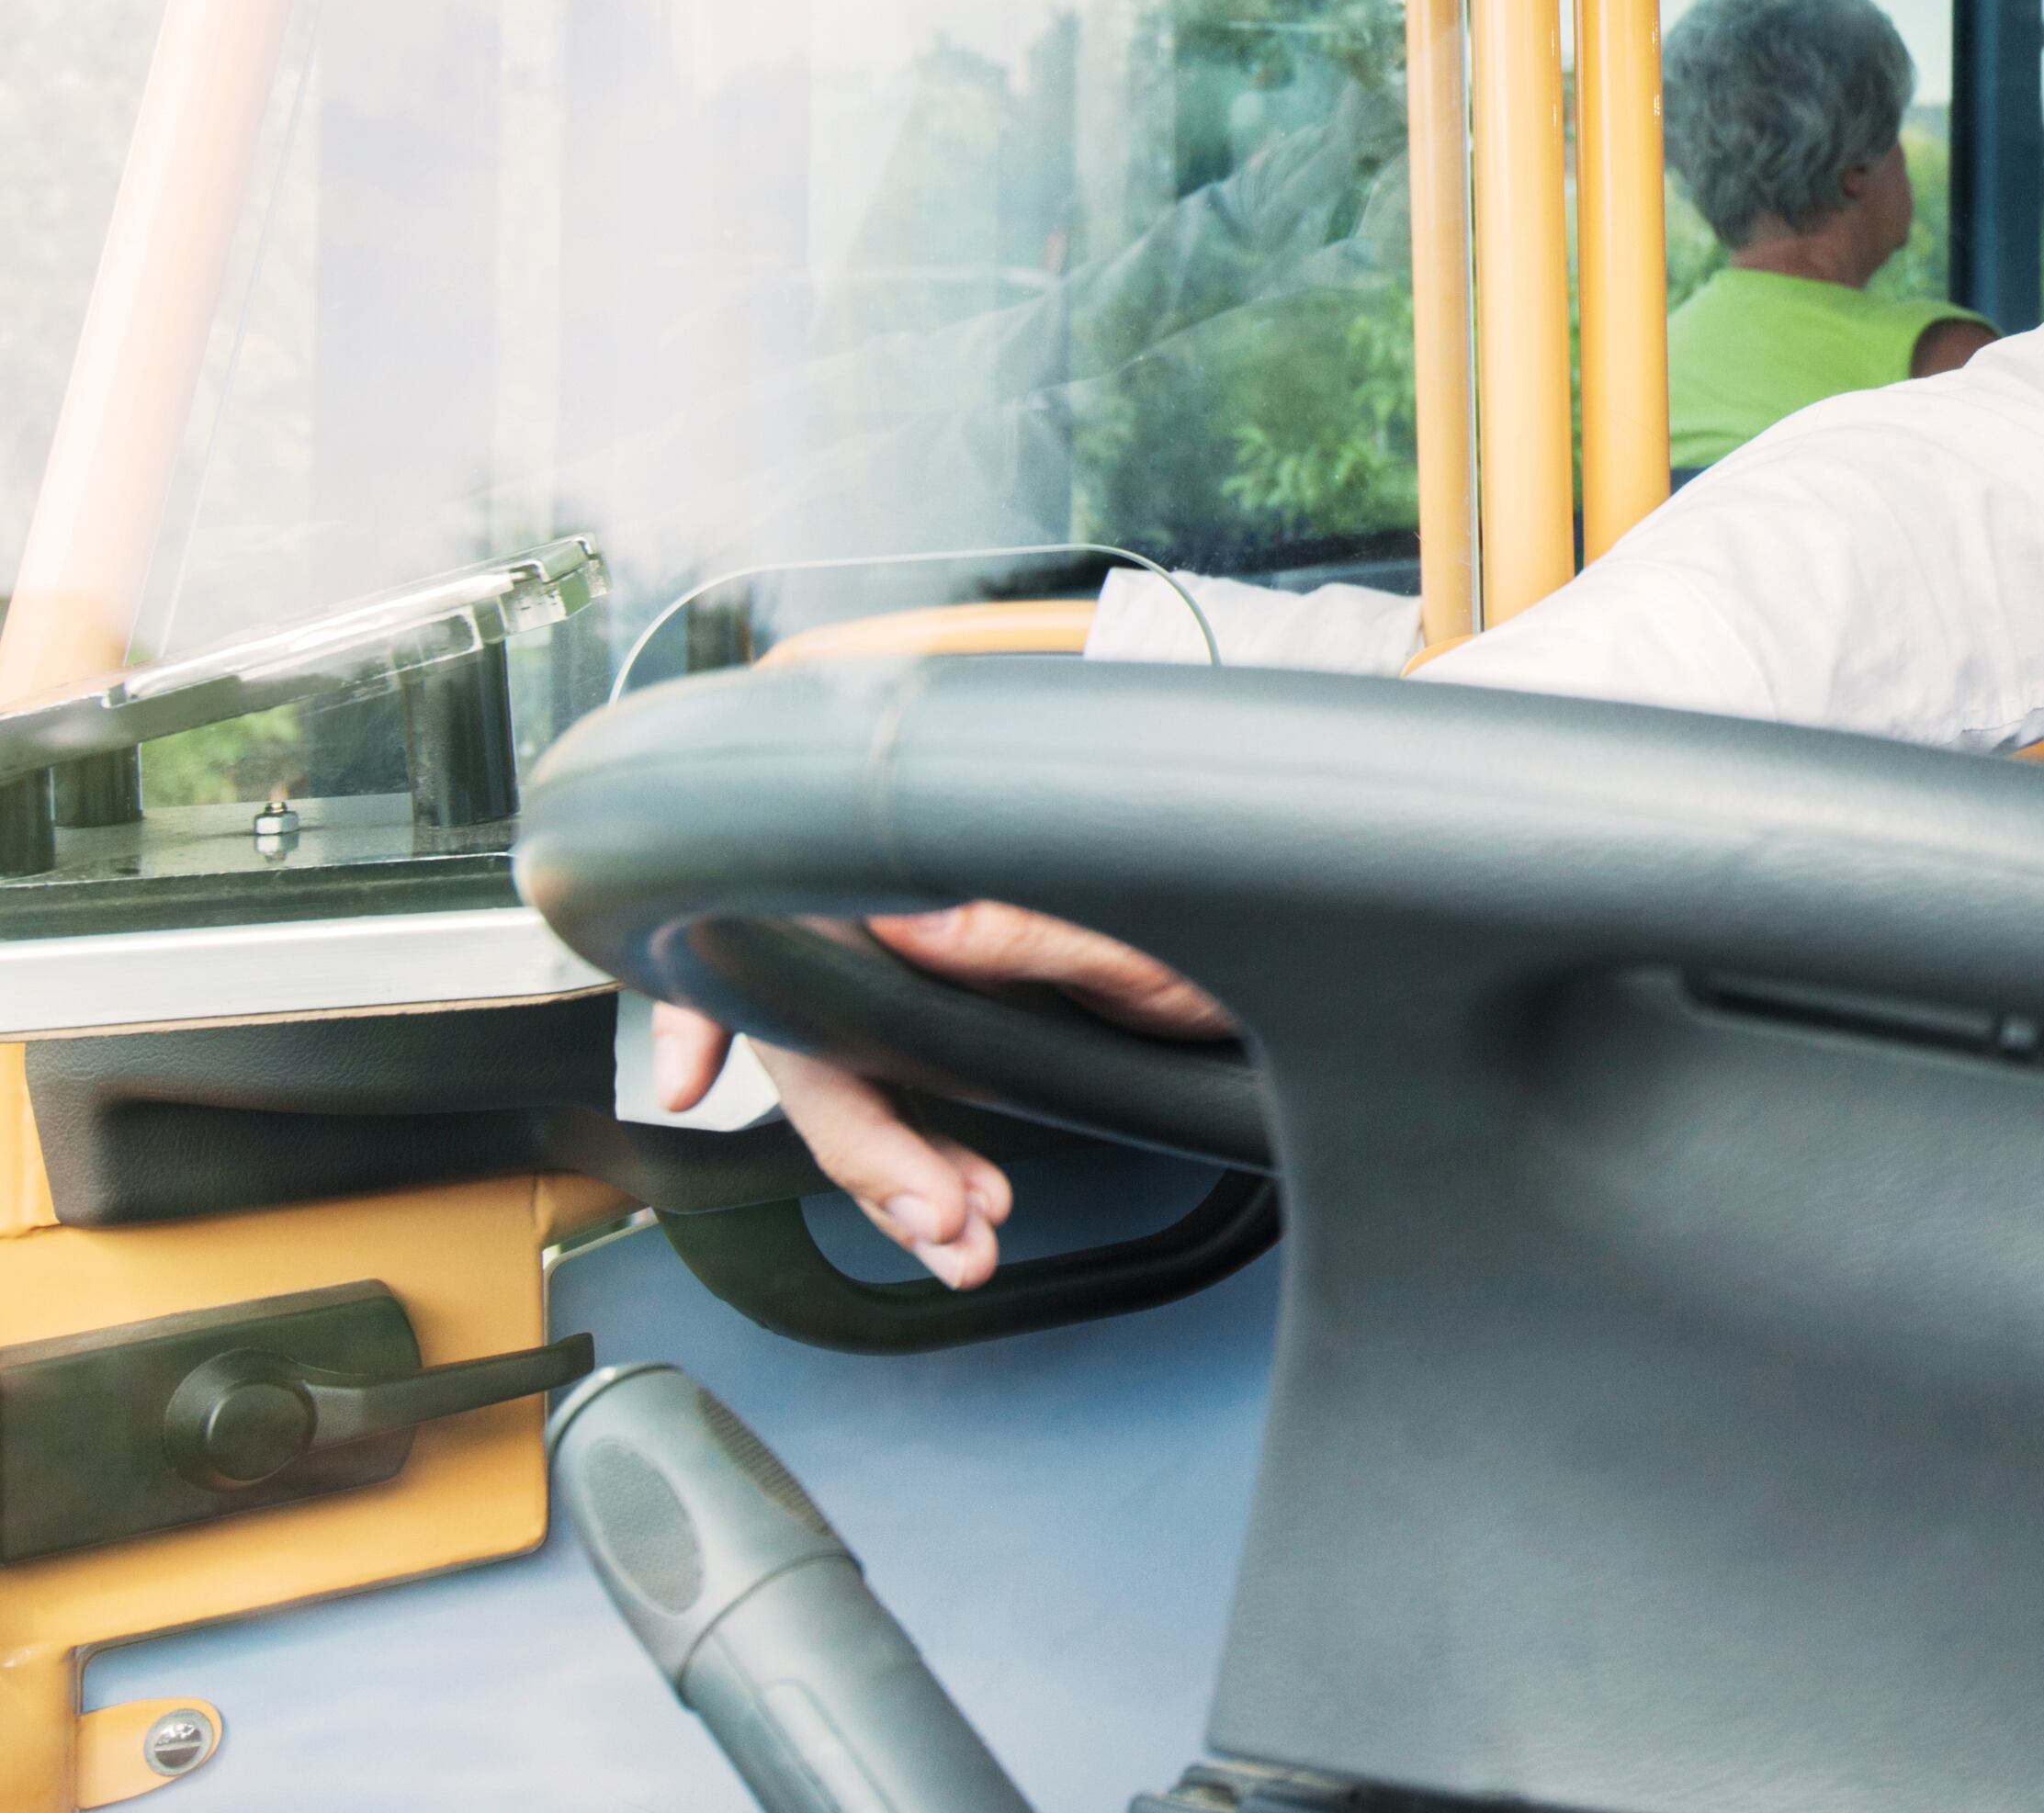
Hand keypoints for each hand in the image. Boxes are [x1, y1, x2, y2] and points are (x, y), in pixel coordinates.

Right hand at [644, 906, 1232, 1290]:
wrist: (1299, 921)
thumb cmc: (1225, 896)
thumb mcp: (1145, 931)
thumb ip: (1030, 927)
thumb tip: (910, 922)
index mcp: (933, 867)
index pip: (787, 925)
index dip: (708, 999)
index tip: (685, 1076)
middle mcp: (914, 906)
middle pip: (822, 1032)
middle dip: (866, 1144)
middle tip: (942, 1222)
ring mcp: (932, 961)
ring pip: (860, 1074)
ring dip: (897, 1168)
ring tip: (966, 1234)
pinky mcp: (962, 1012)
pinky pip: (904, 1086)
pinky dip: (914, 1155)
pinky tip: (947, 1205)